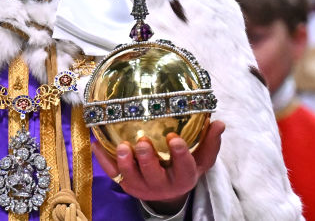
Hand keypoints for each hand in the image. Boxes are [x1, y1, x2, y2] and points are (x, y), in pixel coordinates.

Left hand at [92, 120, 224, 213]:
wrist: (168, 192)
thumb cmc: (184, 168)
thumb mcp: (201, 158)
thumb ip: (209, 141)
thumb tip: (219, 122)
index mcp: (183, 177)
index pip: (184, 168)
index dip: (179, 154)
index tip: (175, 138)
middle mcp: (162, 185)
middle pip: (154, 175)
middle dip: (147, 159)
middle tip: (142, 142)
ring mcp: (141, 186)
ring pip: (131, 177)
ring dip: (124, 162)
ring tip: (121, 146)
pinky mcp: (125, 184)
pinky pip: (111, 174)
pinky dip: (102, 160)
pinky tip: (96, 143)